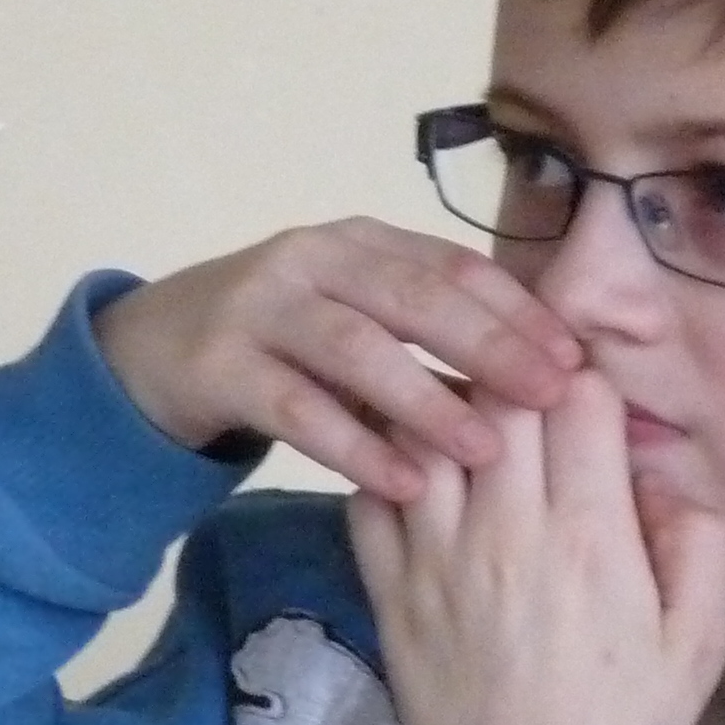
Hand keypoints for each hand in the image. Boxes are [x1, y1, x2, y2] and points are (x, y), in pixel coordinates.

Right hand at [95, 221, 583, 501]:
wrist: (148, 354)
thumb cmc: (279, 348)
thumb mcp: (354, 328)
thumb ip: (428, 345)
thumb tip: (541, 389)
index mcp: (358, 242)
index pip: (452, 264)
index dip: (517, 308)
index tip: (576, 359)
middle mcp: (310, 259)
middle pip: (412, 295)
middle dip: (490, 344)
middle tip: (552, 397)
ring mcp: (258, 307)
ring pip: (355, 347)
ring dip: (426, 398)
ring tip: (486, 449)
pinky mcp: (216, 363)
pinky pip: (295, 406)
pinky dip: (353, 445)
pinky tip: (401, 482)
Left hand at [343, 369, 724, 724]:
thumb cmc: (626, 721)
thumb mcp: (701, 639)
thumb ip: (698, 540)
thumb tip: (661, 470)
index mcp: (593, 538)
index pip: (576, 398)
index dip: (582, 376)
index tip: (584, 388)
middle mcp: (508, 534)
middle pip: (494, 397)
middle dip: (511, 374)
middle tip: (521, 386)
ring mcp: (437, 560)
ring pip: (421, 434)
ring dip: (442, 410)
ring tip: (464, 418)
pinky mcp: (390, 591)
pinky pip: (367, 497)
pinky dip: (383, 467)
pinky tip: (413, 473)